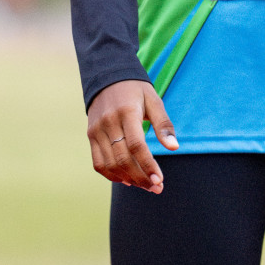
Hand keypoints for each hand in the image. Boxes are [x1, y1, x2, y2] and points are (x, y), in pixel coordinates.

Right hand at [86, 79, 178, 193]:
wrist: (107, 77)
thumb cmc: (136, 90)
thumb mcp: (153, 100)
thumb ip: (164, 124)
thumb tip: (174, 147)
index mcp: (127, 112)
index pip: (136, 145)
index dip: (148, 165)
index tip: (159, 180)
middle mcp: (109, 122)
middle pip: (123, 158)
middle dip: (140, 177)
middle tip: (156, 187)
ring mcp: (97, 130)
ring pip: (110, 164)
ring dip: (128, 179)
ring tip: (145, 185)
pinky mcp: (91, 135)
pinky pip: (98, 162)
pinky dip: (112, 175)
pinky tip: (127, 180)